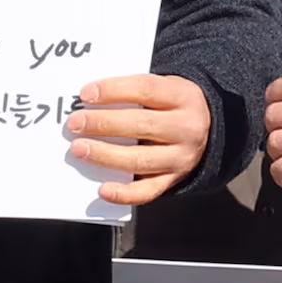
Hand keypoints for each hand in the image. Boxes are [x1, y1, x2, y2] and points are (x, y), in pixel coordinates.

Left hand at [66, 73, 214, 207]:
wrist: (206, 130)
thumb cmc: (172, 106)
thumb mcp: (164, 89)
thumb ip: (132, 92)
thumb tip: (88, 101)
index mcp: (183, 97)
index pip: (145, 89)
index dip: (113, 91)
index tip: (86, 94)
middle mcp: (187, 128)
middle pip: (142, 124)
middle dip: (103, 123)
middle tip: (75, 123)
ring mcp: (181, 157)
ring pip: (140, 159)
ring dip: (105, 155)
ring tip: (79, 149)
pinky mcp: (173, 180)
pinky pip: (147, 191)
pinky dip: (124, 193)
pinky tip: (103, 189)